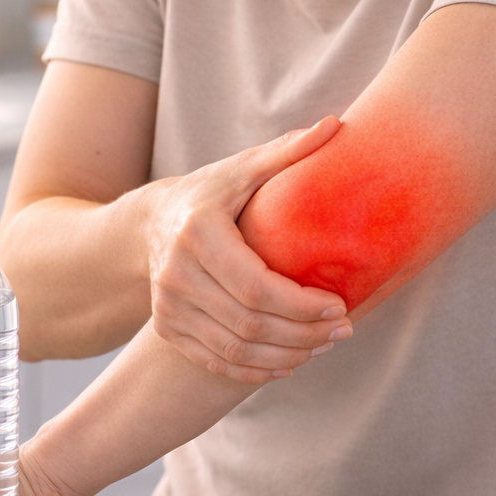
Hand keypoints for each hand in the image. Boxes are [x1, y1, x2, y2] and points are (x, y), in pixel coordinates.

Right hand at [142, 117, 353, 383]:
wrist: (151, 222)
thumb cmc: (210, 192)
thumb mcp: (243, 168)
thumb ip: (287, 152)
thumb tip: (336, 125)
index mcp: (197, 233)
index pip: (255, 287)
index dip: (301, 305)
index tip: (340, 306)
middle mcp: (175, 275)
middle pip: (248, 325)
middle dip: (304, 334)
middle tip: (344, 329)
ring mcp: (168, 307)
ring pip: (234, 351)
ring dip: (287, 355)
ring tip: (324, 345)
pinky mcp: (167, 330)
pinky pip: (217, 362)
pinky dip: (257, 370)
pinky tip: (291, 361)